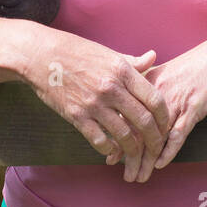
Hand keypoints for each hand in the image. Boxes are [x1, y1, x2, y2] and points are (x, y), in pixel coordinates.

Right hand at [21, 29, 170, 182]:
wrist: (40, 56)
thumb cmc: (75, 52)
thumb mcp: (107, 53)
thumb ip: (132, 61)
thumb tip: (153, 57)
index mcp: (122, 70)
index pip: (154, 99)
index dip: (164, 117)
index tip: (165, 125)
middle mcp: (111, 88)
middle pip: (143, 121)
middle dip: (155, 139)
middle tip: (158, 147)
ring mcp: (93, 104)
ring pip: (124, 135)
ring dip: (134, 149)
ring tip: (137, 154)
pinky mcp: (76, 116)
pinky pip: (100, 140)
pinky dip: (110, 150)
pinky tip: (113, 151)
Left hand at [120, 36, 206, 173]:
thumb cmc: (202, 64)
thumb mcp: (171, 72)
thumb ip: (154, 88)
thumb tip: (141, 108)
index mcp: (149, 81)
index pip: (125, 112)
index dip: (117, 136)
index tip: (110, 155)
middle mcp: (157, 92)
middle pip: (136, 127)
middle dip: (128, 154)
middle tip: (124, 173)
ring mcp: (175, 100)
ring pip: (154, 135)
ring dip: (145, 159)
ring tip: (138, 176)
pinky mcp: (194, 107)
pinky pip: (177, 133)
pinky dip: (168, 150)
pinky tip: (160, 165)